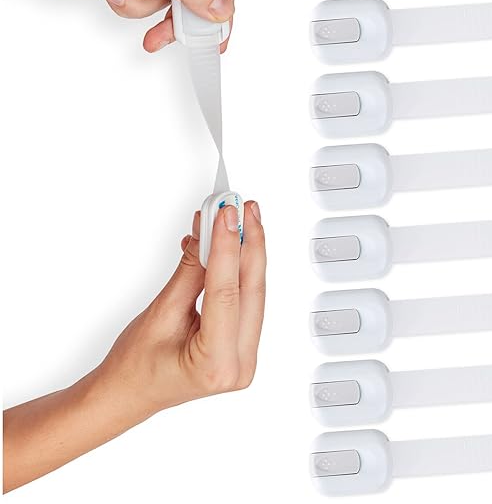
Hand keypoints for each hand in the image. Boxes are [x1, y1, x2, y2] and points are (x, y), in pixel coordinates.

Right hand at [3, 202, 264, 490]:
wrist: (126, 394)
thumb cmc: (134, 369)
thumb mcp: (160, 314)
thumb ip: (190, 271)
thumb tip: (208, 233)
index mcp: (217, 365)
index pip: (228, 293)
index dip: (228, 247)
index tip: (226, 214)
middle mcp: (240, 365)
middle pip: (251, 290)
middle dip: (248, 243)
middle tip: (241, 209)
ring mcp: (246, 356)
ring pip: (253, 291)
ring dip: (246, 252)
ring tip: (240, 219)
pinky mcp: (243, 343)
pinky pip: (247, 298)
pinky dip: (239, 268)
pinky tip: (235, 244)